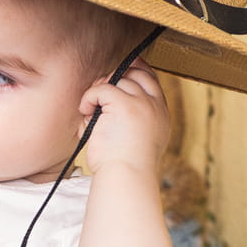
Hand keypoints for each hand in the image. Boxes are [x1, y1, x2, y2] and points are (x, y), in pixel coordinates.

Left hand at [79, 59, 169, 176]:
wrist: (126, 177)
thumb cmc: (126, 167)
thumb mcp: (140, 139)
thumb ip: (135, 120)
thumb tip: (111, 104)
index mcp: (160, 113)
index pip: (150, 78)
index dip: (135, 69)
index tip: (120, 70)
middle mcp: (153, 105)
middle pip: (133, 74)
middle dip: (113, 79)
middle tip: (97, 97)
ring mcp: (141, 103)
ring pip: (117, 79)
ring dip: (99, 91)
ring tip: (90, 111)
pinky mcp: (124, 105)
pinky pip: (102, 89)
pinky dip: (89, 98)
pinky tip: (85, 112)